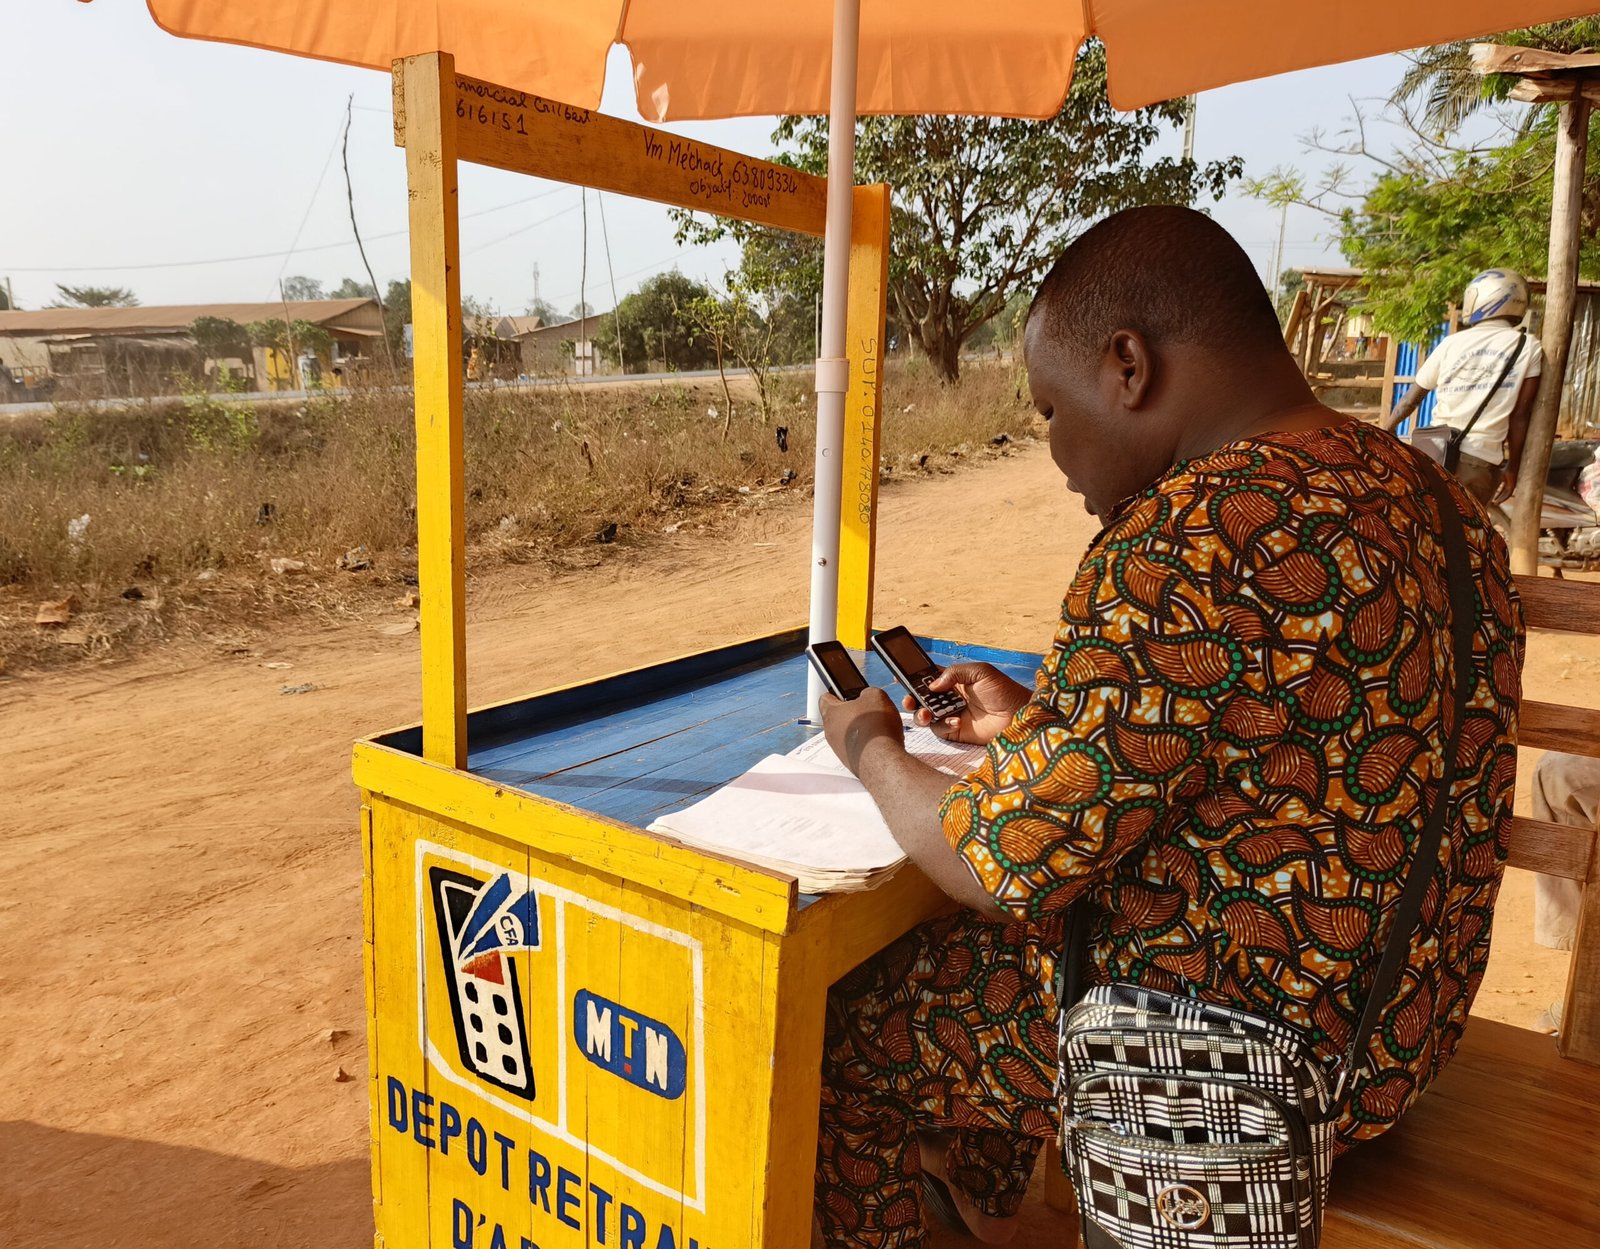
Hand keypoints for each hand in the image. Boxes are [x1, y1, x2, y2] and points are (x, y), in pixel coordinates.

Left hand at [820, 687, 903, 775]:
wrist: (882, 761)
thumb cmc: (875, 729)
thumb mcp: (876, 696)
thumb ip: (868, 693)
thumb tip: (867, 697)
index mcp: (831, 713)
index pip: (825, 698)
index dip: (836, 693)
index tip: (844, 693)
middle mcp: (831, 732)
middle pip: (838, 718)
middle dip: (853, 713)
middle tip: (868, 710)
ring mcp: (839, 749)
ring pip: (847, 734)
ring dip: (860, 730)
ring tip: (878, 727)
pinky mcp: (850, 761)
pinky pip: (856, 748)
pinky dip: (866, 744)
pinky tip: (879, 742)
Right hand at [903, 662, 1029, 744]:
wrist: (1019, 716)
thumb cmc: (1004, 691)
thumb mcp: (981, 672)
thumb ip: (954, 673)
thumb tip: (932, 685)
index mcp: (955, 681)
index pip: (929, 677)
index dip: (914, 677)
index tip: (900, 676)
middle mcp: (950, 698)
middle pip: (922, 697)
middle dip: (912, 698)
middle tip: (909, 700)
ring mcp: (952, 715)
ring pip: (926, 714)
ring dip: (921, 713)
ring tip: (925, 712)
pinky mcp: (956, 732)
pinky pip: (940, 729)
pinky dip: (943, 724)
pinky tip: (956, 720)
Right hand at [1493, 466, 1517, 504]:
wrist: (1511, 467)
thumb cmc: (1505, 469)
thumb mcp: (1499, 475)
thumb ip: (1495, 478)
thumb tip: (1485, 478)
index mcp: (1507, 483)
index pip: (1502, 491)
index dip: (1498, 495)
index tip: (1494, 500)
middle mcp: (1510, 485)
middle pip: (1504, 494)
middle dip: (1499, 499)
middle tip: (1495, 504)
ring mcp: (1512, 486)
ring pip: (1507, 495)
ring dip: (1502, 500)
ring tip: (1497, 503)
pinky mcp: (1513, 487)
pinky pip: (1509, 494)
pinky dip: (1504, 498)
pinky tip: (1500, 500)